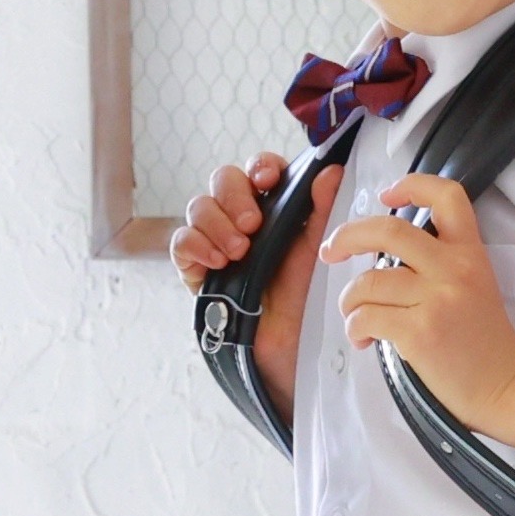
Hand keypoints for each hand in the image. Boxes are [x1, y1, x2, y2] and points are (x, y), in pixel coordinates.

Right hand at [172, 152, 342, 425]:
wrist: (289, 347)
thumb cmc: (306, 297)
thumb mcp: (319, 252)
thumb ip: (324, 210)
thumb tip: (333, 170)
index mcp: (276, 208)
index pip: (259, 170)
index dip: (260, 167)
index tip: (268, 179)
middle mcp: (242, 218)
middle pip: (223, 180)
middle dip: (234, 196)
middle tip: (253, 224)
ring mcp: (216, 240)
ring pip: (199, 206)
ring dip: (217, 223)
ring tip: (239, 252)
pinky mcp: (197, 267)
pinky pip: (181, 241)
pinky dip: (195, 245)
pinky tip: (216, 261)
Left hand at [321, 176, 514, 432]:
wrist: (508, 388)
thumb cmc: (484, 342)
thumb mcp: (475, 287)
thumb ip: (439, 262)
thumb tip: (382, 252)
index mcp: (470, 253)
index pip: (447, 196)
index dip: (412, 185)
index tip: (386, 196)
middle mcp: (454, 270)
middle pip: (388, 230)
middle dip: (348, 236)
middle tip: (330, 250)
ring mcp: (437, 301)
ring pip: (368, 281)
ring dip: (349, 300)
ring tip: (356, 316)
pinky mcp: (421, 333)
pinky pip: (366, 316)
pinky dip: (356, 328)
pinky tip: (365, 339)